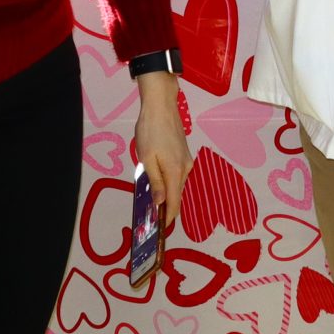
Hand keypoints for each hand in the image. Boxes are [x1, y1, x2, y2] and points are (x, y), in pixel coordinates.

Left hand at [130, 74, 192, 236]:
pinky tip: (159, 180)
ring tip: (153, 200)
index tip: (161, 228)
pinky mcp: (185, 154)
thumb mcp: (147, 158)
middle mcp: (185, 168)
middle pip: (178, 194)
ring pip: (178, 184)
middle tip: (152, 217)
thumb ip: (155, 182)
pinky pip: (178, 174)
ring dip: (168, 193)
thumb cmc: (150, 131)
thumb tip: (161, 203)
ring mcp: (187, 160)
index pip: (174, 202)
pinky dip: (170, 181)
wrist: (161, 105)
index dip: (168, 217)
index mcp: (175, 172)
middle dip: (167, 207)